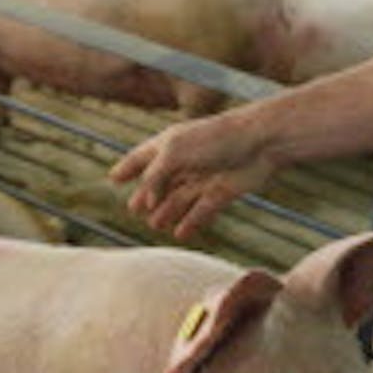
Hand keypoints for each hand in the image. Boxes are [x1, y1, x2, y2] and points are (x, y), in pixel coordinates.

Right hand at [109, 114, 278, 238]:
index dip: (127, 167)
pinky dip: (191, 222)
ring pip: (180, 198)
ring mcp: (204, 176)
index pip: (142, 156)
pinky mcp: (222, 191)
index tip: (112, 178)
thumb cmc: (215, 139)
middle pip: (161, 181)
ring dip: (167, 211)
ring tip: (155, 225)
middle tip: (133, 209)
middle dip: (147, 195)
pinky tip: (180, 233)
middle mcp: (186, 160)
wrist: (260, 142)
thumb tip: (146, 202)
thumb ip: (154, 176)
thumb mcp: (174, 153)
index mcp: (171, 143)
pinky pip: (202, 210)